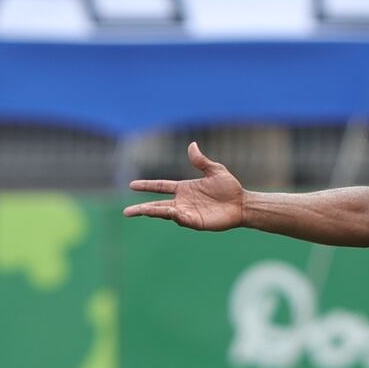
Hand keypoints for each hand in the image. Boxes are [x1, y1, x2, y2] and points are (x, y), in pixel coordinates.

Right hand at [125, 142, 246, 230]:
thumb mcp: (215, 170)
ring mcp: (188, 212)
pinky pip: (182, 219)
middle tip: (126, 213)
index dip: (147, 186)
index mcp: (184, 188)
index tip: (131, 185)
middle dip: (142, 208)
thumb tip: (192, 145)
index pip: (161, 186)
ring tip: (140, 212)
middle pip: (157, 204)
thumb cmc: (230, 188)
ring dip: (153, 212)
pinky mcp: (196, 222)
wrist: (242, 203)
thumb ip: (201, 161)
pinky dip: (174, 215)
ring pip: (166, 213)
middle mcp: (182, 201)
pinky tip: (168, 212)